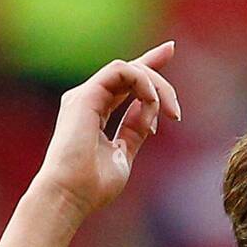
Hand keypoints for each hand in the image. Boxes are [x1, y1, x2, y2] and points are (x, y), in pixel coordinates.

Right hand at [31, 40, 182, 219]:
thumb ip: (135, 130)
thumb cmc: (93, 186)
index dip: (148, 65)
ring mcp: (85, 96)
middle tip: (176, 110)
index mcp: (94, 111)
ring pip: (129, 69)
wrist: (69, 195)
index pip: (125, 82)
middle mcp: (87, 99)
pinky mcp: (85, 96)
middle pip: (129, 70)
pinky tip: (152, 105)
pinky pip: (122, 72)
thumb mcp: (123, 154)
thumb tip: (151, 114)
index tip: (169, 50)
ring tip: (170, 113)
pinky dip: (144, 85)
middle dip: (158, 74)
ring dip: (156, 87)